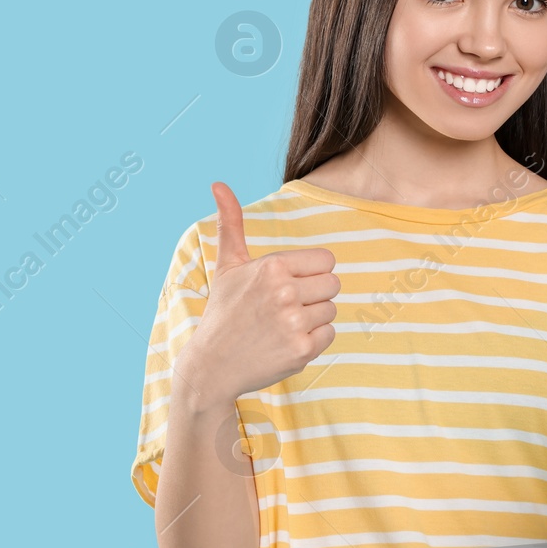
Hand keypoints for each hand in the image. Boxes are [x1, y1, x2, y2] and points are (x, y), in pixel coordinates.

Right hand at [178, 182, 339, 402]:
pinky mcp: (302, 350)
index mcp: (272, 266)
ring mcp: (294, 323)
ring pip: (331, 310)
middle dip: (315, 294)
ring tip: (283, 324)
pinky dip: (313, 340)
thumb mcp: (227, 265)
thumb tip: (218, 183)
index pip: (326, 260)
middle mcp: (285, 292)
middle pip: (333, 284)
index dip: (310, 272)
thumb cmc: (224, 311)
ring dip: (313, 318)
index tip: (289, 284)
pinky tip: (287, 341)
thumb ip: (231, 223)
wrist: (213, 364)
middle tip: (286, 306)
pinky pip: (330, 334)